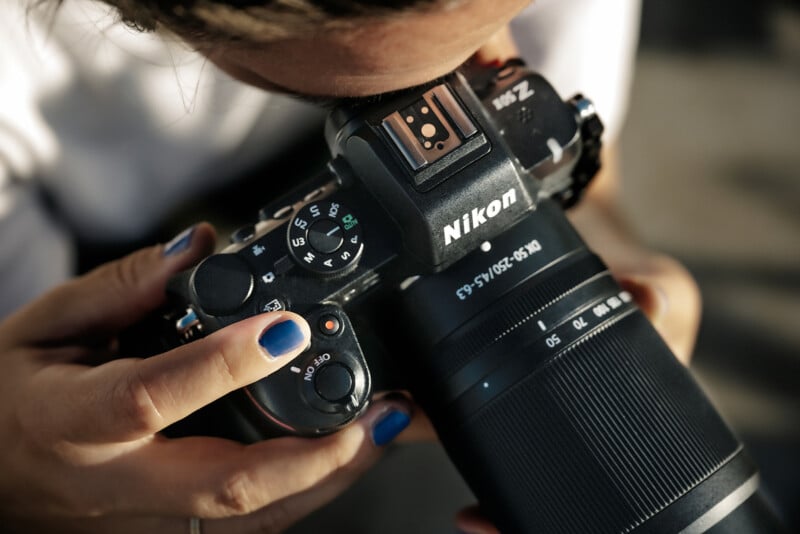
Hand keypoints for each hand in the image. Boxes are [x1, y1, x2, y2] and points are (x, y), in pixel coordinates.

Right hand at [0, 223, 412, 533]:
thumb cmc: (10, 399)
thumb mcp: (44, 326)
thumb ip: (123, 286)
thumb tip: (199, 246)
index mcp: (73, 421)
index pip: (153, 397)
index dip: (225, 365)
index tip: (286, 329)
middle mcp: (117, 483)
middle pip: (226, 488)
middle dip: (316, 455)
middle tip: (378, 410)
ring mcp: (147, 522)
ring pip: (250, 519)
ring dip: (327, 477)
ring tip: (381, 429)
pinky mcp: (169, 532)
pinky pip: (246, 525)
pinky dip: (303, 491)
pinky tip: (340, 455)